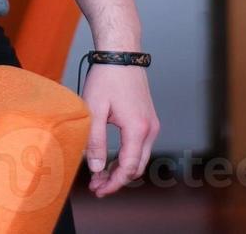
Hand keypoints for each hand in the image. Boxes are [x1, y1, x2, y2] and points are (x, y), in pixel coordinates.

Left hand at [82, 63, 158, 196]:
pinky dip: (127, 157)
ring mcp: (151, 124)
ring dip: (122, 169)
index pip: (128, 168)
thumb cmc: (107, 78)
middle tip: (96, 186)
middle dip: (117, 180)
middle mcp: (150, 129)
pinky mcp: (148, 119)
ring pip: (140, 158)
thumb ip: (95, 142)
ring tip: (99, 175)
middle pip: (137, 167)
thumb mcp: (94, 110)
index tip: (97, 190)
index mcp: (137, 129)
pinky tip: (110, 158)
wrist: (121, 54)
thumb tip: (97, 169)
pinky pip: (140, 146)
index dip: (113, 184)